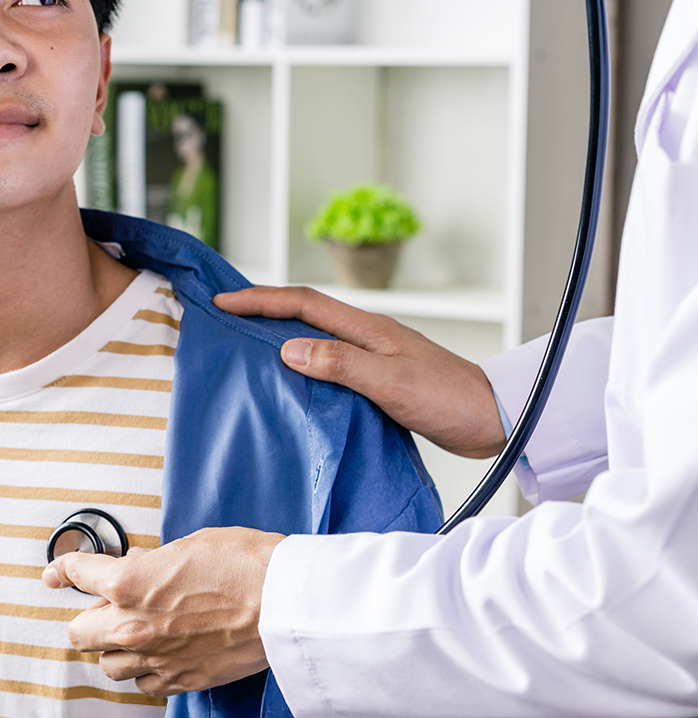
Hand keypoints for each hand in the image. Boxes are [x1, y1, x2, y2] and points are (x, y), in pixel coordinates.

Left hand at [41, 527, 284, 695]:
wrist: (283, 604)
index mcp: (130, 584)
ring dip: (113, 647)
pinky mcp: (180, 681)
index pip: (79, 575)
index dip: (62, 571)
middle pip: (79, 634)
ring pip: (107, 665)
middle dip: (88, 617)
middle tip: (107, 605)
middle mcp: (133, 626)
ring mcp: (155, 659)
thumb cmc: (244, 564)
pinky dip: (143, 669)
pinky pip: (142, 683)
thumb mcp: (189, 545)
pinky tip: (159, 651)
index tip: (55, 575)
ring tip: (135, 631)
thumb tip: (137, 568)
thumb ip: (152, 562)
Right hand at [214, 286, 504, 458]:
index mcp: (366, 327)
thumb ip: (340, 364)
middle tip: (224, 311)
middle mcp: (365, 334)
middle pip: (303, 311)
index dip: (260, 299)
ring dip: (279, 331)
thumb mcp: (389, 383)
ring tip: (245, 341)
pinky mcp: (377, 376)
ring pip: (314, 335)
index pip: (302, 303)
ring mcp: (371, 354)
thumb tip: (288, 349)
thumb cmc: (448, 398)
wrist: (494, 418)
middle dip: (262, 306)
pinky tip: (290, 378)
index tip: (223, 300)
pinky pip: (328, 360)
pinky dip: (301, 360)